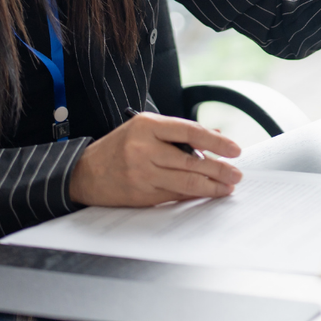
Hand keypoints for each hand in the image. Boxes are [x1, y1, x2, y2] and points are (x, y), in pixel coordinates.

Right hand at [68, 112, 242, 206]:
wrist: (84, 173)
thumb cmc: (121, 146)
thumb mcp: (145, 128)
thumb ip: (179, 132)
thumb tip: (217, 135)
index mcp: (147, 125)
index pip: (190, 131)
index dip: (216, 141)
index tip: (235, 150)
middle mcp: (144, 149)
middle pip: (191, 161)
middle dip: (219, 169)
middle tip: (237, 175)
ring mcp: (142, 173)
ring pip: (185, 182)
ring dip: (211, 186)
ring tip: (228, 187)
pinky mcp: (141, 194)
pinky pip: (174, 195)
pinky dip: (193, 195)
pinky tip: (207, 194)